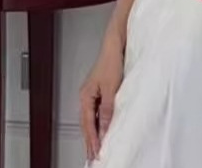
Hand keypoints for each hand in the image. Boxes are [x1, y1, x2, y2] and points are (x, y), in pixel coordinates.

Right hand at [79, 39, 123, 161]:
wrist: (116, 46)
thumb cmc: (112, 62)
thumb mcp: (111, 89)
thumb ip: (108, 110)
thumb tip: (105, 128)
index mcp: (85, 97)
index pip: (88, 124)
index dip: (92, 139)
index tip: (95, 153)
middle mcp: (87, 96)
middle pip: (88, 123)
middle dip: (91, 140)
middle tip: (94, 156)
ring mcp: (93, 93)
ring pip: (93, 118)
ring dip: (96, 132)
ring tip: (98, 147)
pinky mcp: (101, 90)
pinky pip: (98, 111)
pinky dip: (100, 121)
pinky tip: (105, 128)